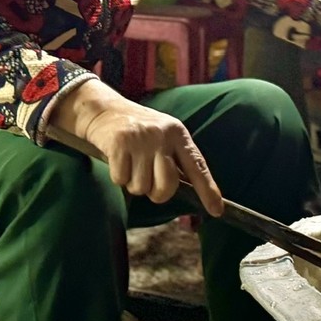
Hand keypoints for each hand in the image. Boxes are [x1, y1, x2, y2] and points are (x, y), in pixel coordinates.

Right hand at [49, 80, 224, 215]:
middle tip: (148, 182)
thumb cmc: (138, 131)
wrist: (104, 109)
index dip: (208, 190)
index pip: (197, 166)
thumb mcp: (164, 137)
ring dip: (133, 183)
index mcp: (178, 134)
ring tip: (131, 164)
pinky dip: (118, 176)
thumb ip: (176, 159)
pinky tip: (118, 159)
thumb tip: (189, 193)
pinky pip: (121, 180)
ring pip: (141, 187)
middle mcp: (162, 135)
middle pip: (167, 186)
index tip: (216, 210)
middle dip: (157, 193)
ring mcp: (140, 139)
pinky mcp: (119, 143)